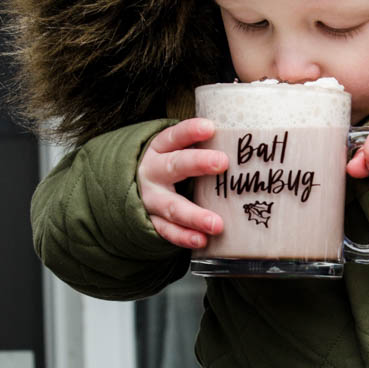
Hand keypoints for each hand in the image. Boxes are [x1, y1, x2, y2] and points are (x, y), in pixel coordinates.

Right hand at [137, 118, 228, 248]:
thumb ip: (200, 147)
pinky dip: (184, 237)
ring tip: (216, 224)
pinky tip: (202, 240)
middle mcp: (152, 172)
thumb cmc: (167, 166)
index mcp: (159, 149)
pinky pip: (167, 230)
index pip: (174, 136)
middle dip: (198, 163)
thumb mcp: (175, 151)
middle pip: (174, 166)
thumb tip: (242, 144)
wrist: (126, 188)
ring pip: (172, 206)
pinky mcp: (151, 221)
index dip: (191, 132)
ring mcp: (150, 199)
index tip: (210, 128)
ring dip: (195, 216)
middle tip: (222, 162)